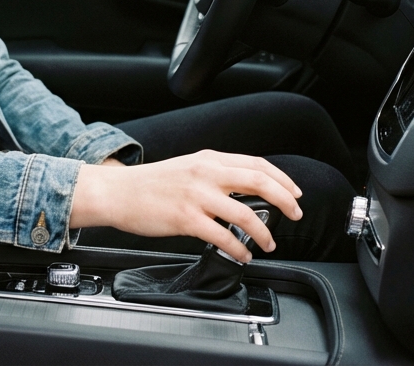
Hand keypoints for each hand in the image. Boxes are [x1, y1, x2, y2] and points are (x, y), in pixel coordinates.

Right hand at [70, 150, 302, 261]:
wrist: (117, 192)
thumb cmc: (149, 184)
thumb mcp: (187, 167)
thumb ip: (214, 174)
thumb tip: (243, 190)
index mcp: (208, 158)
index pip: (256, 164)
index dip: (281, 178)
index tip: (294, 193)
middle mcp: (205, 172)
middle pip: (259, 181)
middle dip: (285, 200)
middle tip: (296, 214)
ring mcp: (196, 195)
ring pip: (245, 213)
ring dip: (264, 233)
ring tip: (268, 244)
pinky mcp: (186, 218)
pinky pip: (223, 236)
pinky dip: (239, 249)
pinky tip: (243, 255)